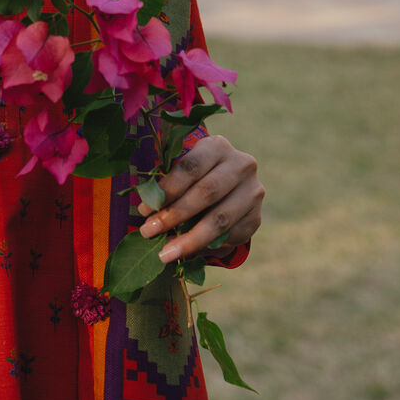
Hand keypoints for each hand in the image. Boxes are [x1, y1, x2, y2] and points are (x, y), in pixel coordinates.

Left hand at [136, 134, 262, 263]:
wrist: (228, 186)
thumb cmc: (194, 178)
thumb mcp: (183, 174)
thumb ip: (168, 189)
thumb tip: (149, 215)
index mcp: (217, 146)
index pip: (190, 168)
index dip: (166, 190)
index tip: (143, 211)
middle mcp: (241, 165)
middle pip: (206, 192)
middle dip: (174, 215)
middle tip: (148, 232)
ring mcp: (253, 191)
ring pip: (220, 219)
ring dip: (189, 239)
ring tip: (165, 253)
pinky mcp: (256, 217)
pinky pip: (231, 236)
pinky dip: (207, 246)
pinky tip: (187, 252)